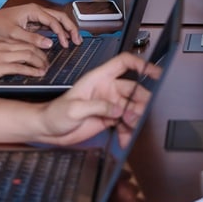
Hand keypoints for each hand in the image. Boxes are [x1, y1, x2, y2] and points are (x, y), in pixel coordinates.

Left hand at [0, 4, 79, 47]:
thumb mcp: (14, 33)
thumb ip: (32, 39)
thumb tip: (49, 43)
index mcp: (34, 10)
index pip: (54, 21)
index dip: (62, 33)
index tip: (65, 44)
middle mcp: (37, 11)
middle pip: (60, 17)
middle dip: (71, 28)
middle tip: (78, 40)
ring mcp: (36, 16)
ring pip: (57, 20)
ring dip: (66, 29)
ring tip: (74, 40)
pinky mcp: (34, 22)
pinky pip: (50, 25)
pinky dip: (58, 31)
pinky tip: (62, 40)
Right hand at [0, 36, 51, 79]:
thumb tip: (8, 59)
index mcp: (1, 39)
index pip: (26, 41)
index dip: (37, 48)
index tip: (42, 55)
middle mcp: (4, 45)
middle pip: (32, 48)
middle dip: (43, 56)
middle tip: (48, 64)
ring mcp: (2, 55)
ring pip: (30, 56)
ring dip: (41, 64)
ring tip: (46, 70)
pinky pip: (22, 68)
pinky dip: (33, 71)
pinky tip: (38, 74)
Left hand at [36, 53, 160, 144]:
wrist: (48, 130)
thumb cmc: (54, 114)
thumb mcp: (74, 109)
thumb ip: (97, 107)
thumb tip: (117, 109)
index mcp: (98, 78)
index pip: (124, 63)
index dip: (141, 64)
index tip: (154, 72)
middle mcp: (107, 89)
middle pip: (134, 89)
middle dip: (140, 102)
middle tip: (138, 114)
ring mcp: (109, 104)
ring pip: (132, 107)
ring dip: (135, 118)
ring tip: (132, 128)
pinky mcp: (109, 118)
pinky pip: (125, 123)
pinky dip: (128, 131)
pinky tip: (125, 138)